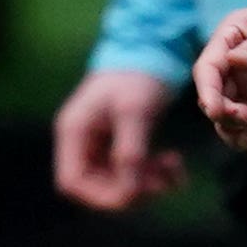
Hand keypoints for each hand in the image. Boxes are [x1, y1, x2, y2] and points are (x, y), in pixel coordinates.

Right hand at [51, 68, 186, 211]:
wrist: (150, 49)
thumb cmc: (137, 75)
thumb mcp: (134, 111)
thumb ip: (130, 150)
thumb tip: (129, 190)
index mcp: (74, 131)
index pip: (72, 181)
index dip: (99, 197)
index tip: (134, 194)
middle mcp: (82, 141)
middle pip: (96, 187)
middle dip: (131, 190)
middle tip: (162, 182)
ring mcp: (99, 144)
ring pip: (117, 182)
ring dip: (147, 184)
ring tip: (174, 169)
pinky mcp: (117, 144)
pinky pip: (131, 172)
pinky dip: (153, 175)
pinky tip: (174, 164)